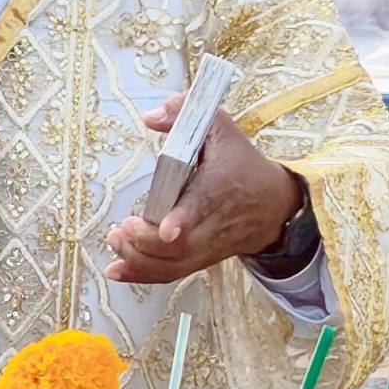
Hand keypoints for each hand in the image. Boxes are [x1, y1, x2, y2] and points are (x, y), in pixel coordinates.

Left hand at [105, 96, 299, 283]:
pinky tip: (116, 268)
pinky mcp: (200, 259)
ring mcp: (206, 245)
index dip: (182, 220)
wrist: (274, 205)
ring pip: (173, 265)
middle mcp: (213, 223)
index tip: (165, 228)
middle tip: (122, 226)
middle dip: (145, 242)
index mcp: (219, 189)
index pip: (202, 207)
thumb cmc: (242, 165)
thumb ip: (185, 114)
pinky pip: (172, 274)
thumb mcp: (221, 130)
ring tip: (115, 239)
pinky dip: (142, 274)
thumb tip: (150, 117)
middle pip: (179, 246)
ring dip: (138, 259)